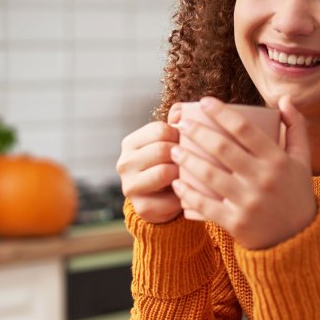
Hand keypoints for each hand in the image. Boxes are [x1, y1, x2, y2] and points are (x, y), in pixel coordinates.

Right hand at [116, 104, 181, 223]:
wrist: (162, 200)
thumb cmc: (169, 164)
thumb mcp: (169, 142)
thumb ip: (176, 124)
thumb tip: (180, 112)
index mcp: (130, 143)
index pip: (159, 130)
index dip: (180, 134)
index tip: (189, 142)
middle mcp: (124, 163)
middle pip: (161, 150)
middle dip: (182, 154)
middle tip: (194, 159)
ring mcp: (130, 186)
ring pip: (163, 172)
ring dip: (182, 174)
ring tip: (191, 174)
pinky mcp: (141, 207)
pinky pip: (170, 198)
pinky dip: (183, 195)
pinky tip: (188, 192)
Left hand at [170, 96, 315, 248]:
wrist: (298, 238)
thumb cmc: (296, 192)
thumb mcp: (302, 159)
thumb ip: (296, 127)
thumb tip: (284, 99)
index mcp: (277, 160)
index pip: (245, 129)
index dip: (222, 113)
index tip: (204, 101)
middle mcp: (263, 179)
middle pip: (222, 149)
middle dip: (197, 132)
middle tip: (181, 124)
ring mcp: (248, 202)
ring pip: (209, 175)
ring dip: (187, 160)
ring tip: (174, 150)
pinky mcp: (236, 223)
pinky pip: (205, 205)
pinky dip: (188, 193)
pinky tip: (177, 182)